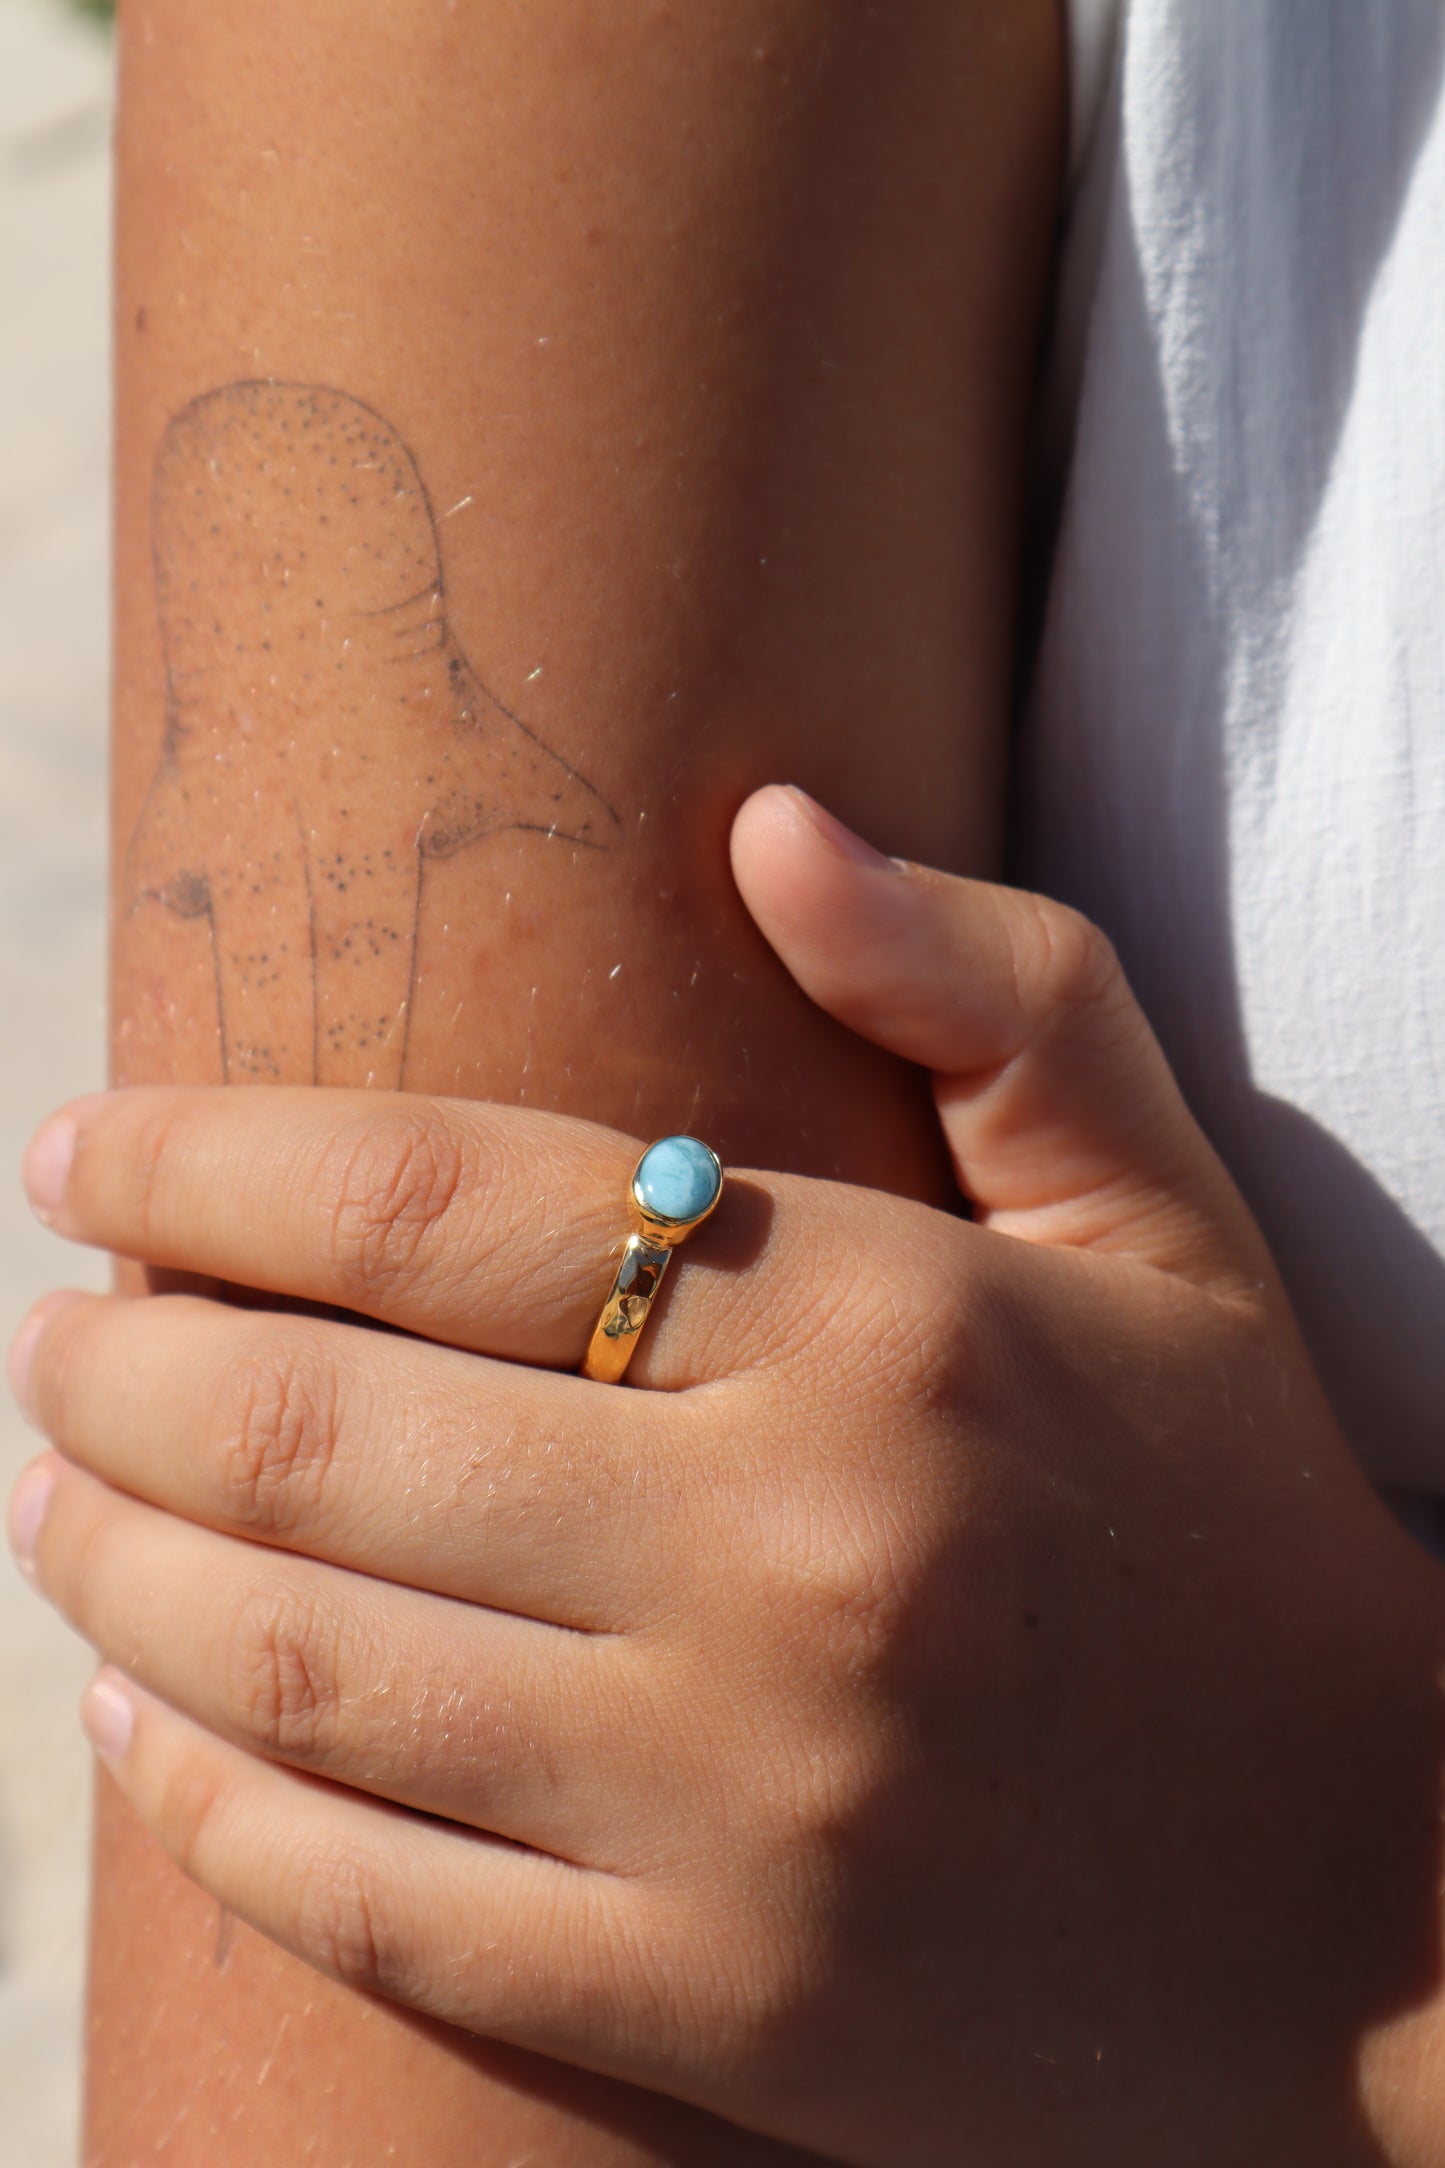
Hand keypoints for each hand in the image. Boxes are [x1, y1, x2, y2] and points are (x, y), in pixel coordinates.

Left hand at [9, 787, 1444, 2167]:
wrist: (1375, 1914)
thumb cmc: (1239, 1520)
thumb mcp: (1167, 1222)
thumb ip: (997, 991)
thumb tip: (769, 823)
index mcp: (890, 1332)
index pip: (443, 1206)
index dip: (205, 1167)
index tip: (79, 1149)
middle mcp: (798, 1561)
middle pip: (312, 1432)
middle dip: (108, 1370)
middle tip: (51, 1339)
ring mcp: (743, 1812)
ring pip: (297, 1665)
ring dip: (107, 1566)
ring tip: (49, 1500)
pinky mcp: (713, 2009)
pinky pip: (365, 1902)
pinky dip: (197, 1801)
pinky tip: (133, 1716)